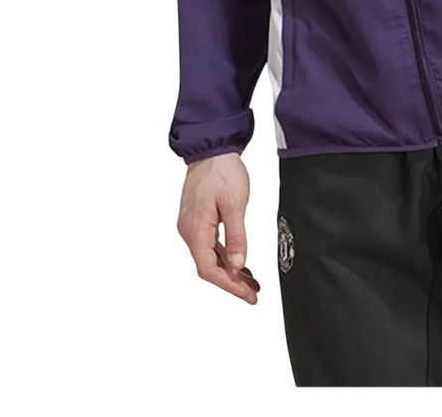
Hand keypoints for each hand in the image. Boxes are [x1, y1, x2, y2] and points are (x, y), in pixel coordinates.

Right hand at [176, 151, 261, 305]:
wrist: (212, 148)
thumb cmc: (222, 171)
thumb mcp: (235, 204)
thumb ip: (237, 236)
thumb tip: (238, 263)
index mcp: (196, 230)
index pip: (208, 270)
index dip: (228, 285)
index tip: (247, 294)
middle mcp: (189, 231)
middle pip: (209, 266)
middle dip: (232, 281)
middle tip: (253, 292)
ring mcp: (192, 225)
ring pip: (210, 256)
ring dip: (230, 270)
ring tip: (251, 281)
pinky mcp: (197, 219)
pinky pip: (211, 245)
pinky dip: (225, 255)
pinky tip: (239, 260)